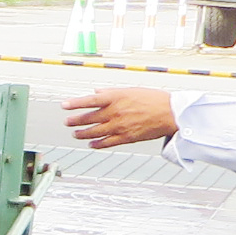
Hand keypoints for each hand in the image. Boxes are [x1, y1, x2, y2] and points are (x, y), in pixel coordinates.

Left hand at [63, 87, 177, 148]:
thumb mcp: (130, 90)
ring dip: (82, 133)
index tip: (64, 106)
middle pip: (89, 118)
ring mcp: (120, 126)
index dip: (75, 103)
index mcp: (116, 98)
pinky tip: (91, 143)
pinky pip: (107, 142)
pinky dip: (97, 144)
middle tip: (67, 122)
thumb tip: (95, 93)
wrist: (171, 113)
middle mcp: (115, 112)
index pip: (89, 101)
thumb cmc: (153, 99)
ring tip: (75, 133)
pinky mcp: (126, 137)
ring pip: (94, 132)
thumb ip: (111, 92)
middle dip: (75, 120)